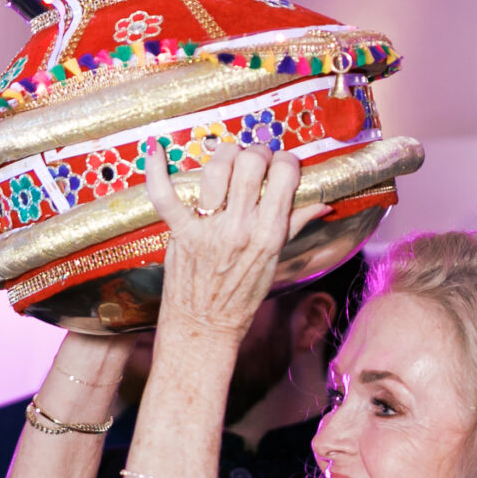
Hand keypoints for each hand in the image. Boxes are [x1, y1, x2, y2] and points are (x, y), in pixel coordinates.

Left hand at [142, 142, 326, 342]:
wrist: (205, 327)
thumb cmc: (240, 297)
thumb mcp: (275, 261)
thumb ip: (294, 225)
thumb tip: (321, 203)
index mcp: (269, 233)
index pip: (285, 175)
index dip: (285, 161)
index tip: (282, 164)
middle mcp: (241, 228)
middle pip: (251, 163)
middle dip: (256, 152)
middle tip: (254, 161)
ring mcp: (209, 230)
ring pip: (216, 168)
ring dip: (223, 155)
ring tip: (226, 161)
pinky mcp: (181, 233)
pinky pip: (164, 195)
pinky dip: (156, 170)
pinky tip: (156, 150)